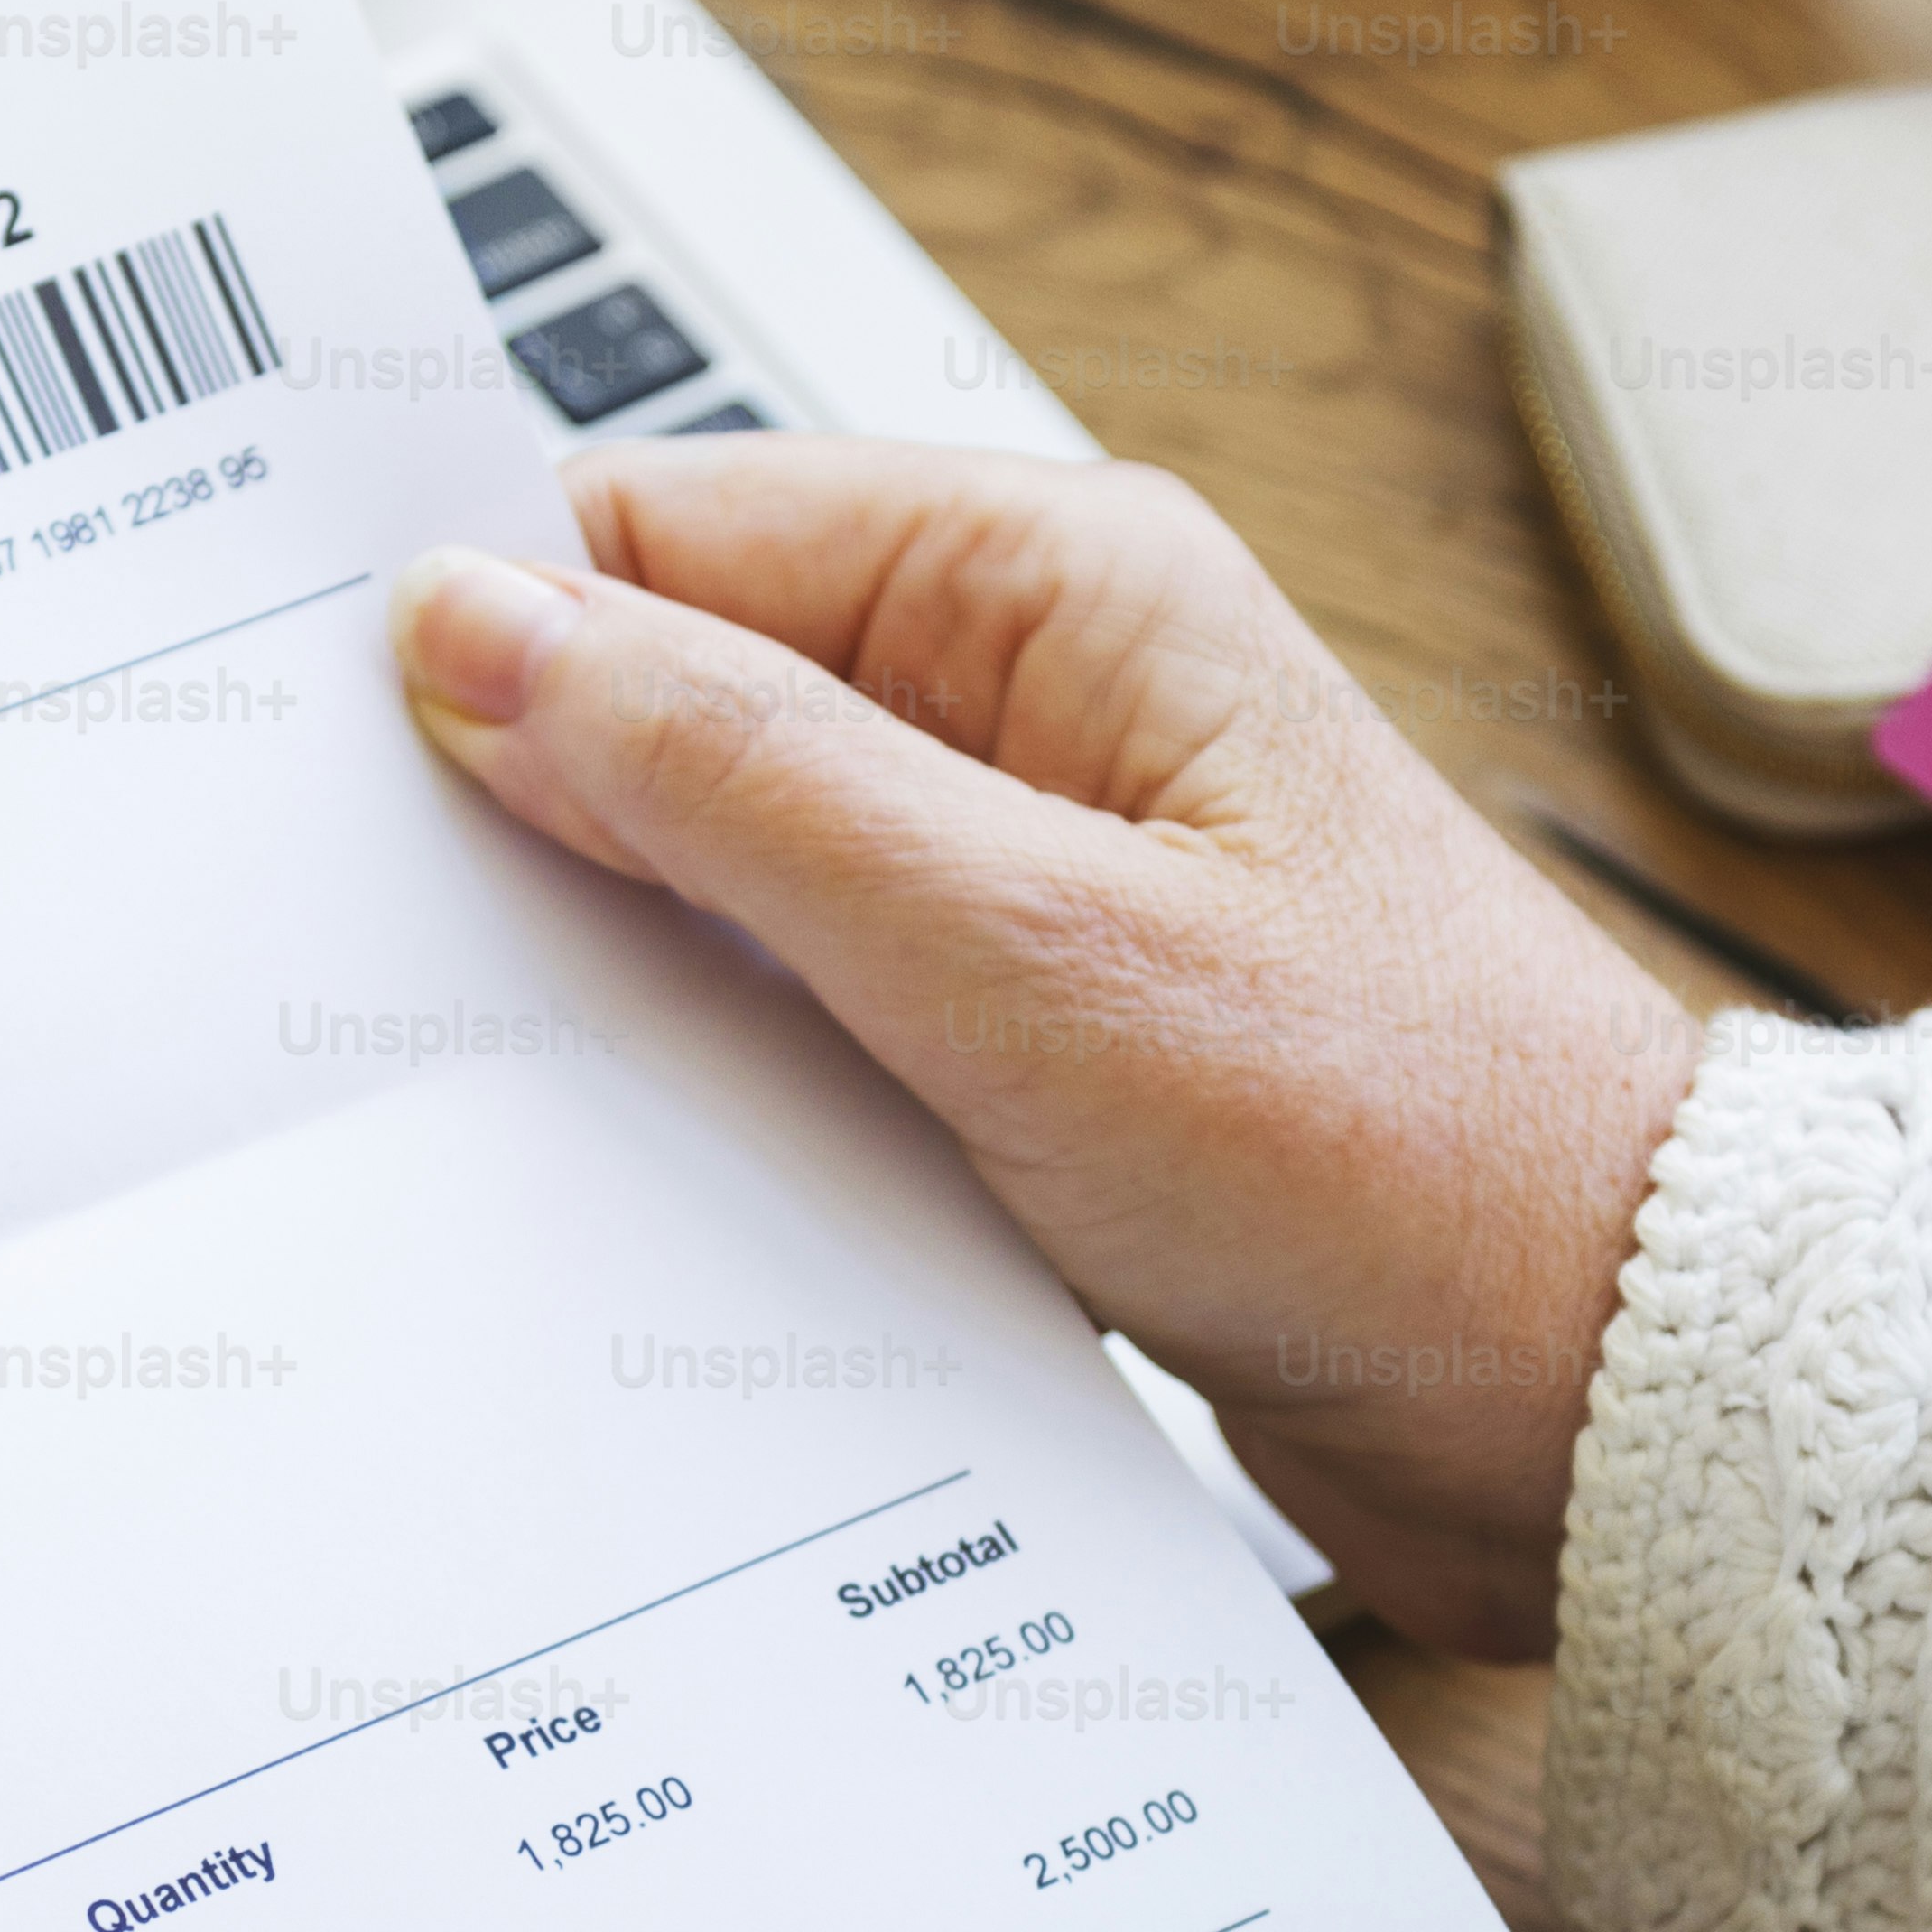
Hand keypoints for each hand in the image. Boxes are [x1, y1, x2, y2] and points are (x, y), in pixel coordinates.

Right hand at [392, 441, 1704, 1658]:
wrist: (1603, 1399)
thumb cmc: (1403, 1156)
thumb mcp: (1018, 954)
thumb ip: (736, 783)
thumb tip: (477, 632)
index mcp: (1049, 589)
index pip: (667, 531)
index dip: (492, 640)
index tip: (328, 768)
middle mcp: (1037, 706)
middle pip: (681, 707)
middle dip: (540, 826)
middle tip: (385, 963)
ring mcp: (1033, 885)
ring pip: (730, 886)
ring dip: (633, 985)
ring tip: (517, 1088)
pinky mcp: (1034, 1050)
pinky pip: (810, 1027)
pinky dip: (729, 1092)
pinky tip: (657, 1178)